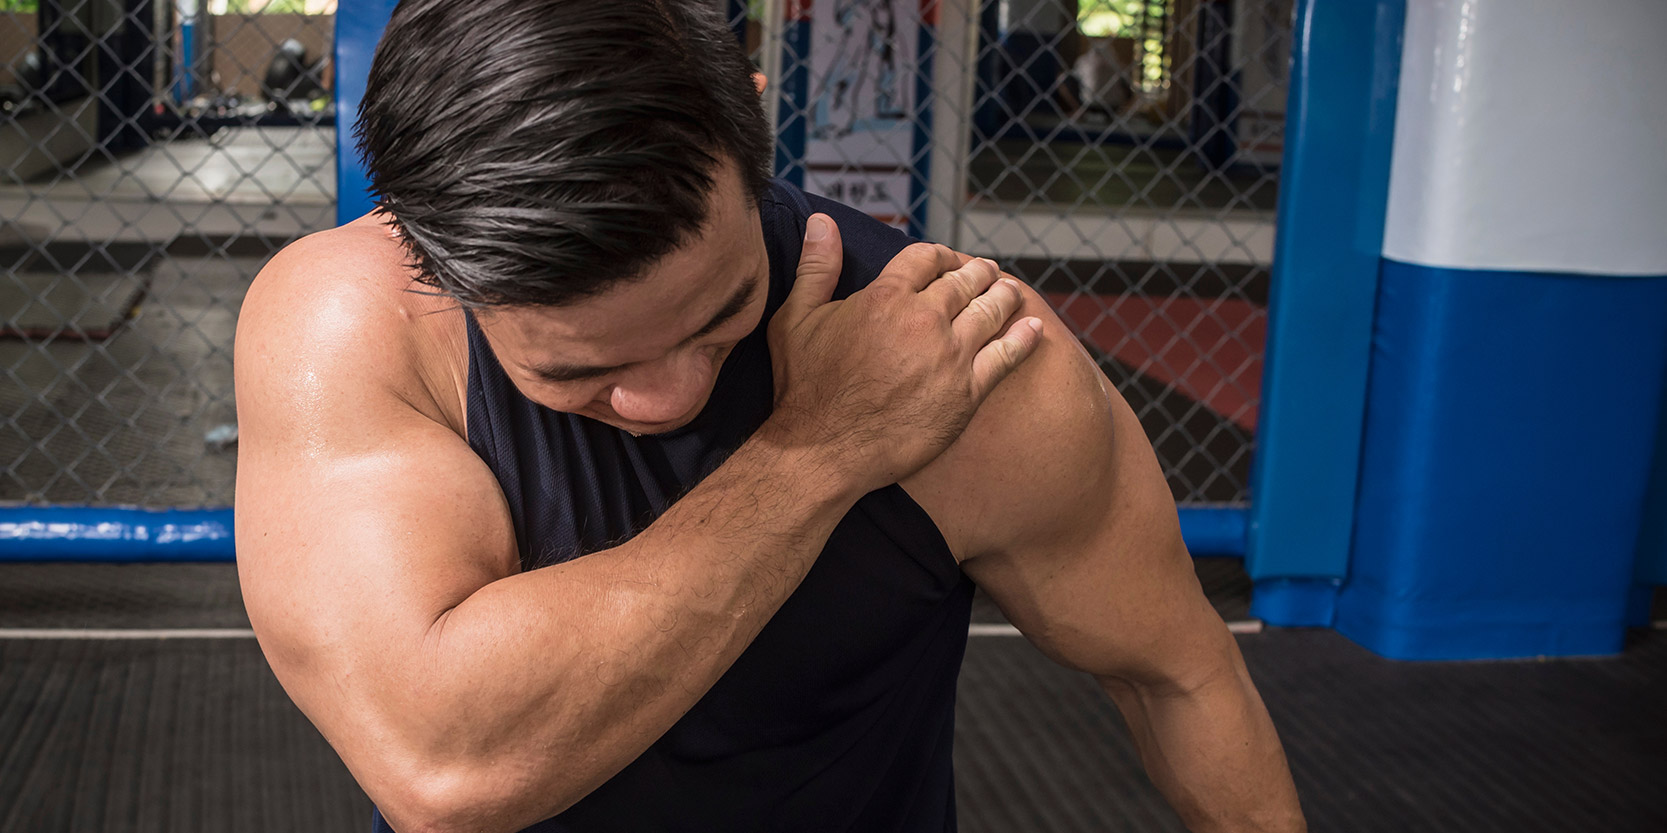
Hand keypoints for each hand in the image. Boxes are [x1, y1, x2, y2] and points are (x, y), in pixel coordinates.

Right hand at [765, 213, 1042, 492]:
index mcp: (885, 297)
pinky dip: (1023, 338)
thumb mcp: (796, 319)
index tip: (947, 258)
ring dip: (1004, 295)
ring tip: (1011, 291)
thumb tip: (823, 222)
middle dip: (978, 271)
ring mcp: (950, 356)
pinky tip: (1033, 327)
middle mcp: (924, 319)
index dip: (940, 254)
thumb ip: (816, 267)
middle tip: (988, 271)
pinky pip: (1006, 356)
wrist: (824, 450)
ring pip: (989, 311)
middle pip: (964, 281)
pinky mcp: (966, 392)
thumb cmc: (805, 388)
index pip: (925, 257)